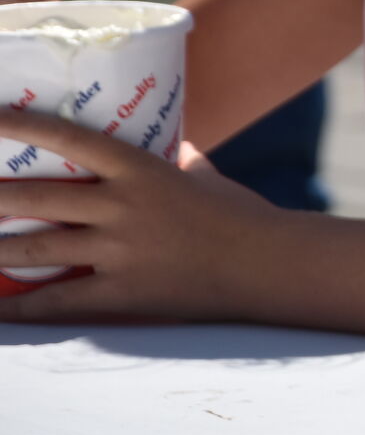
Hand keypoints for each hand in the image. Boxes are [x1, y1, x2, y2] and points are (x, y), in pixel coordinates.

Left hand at [0, 109, 283, 322]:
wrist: (270, 265)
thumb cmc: (243, 215)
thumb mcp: (207, 177)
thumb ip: (181, 160)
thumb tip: (174, 143)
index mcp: (143, 172)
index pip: (72, 139)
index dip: (24, 127)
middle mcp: (123, 208)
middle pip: (37, 198)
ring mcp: (120, 252)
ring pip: (36, 249)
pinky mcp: (124, 293)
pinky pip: (59, 302)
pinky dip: (22, 306)